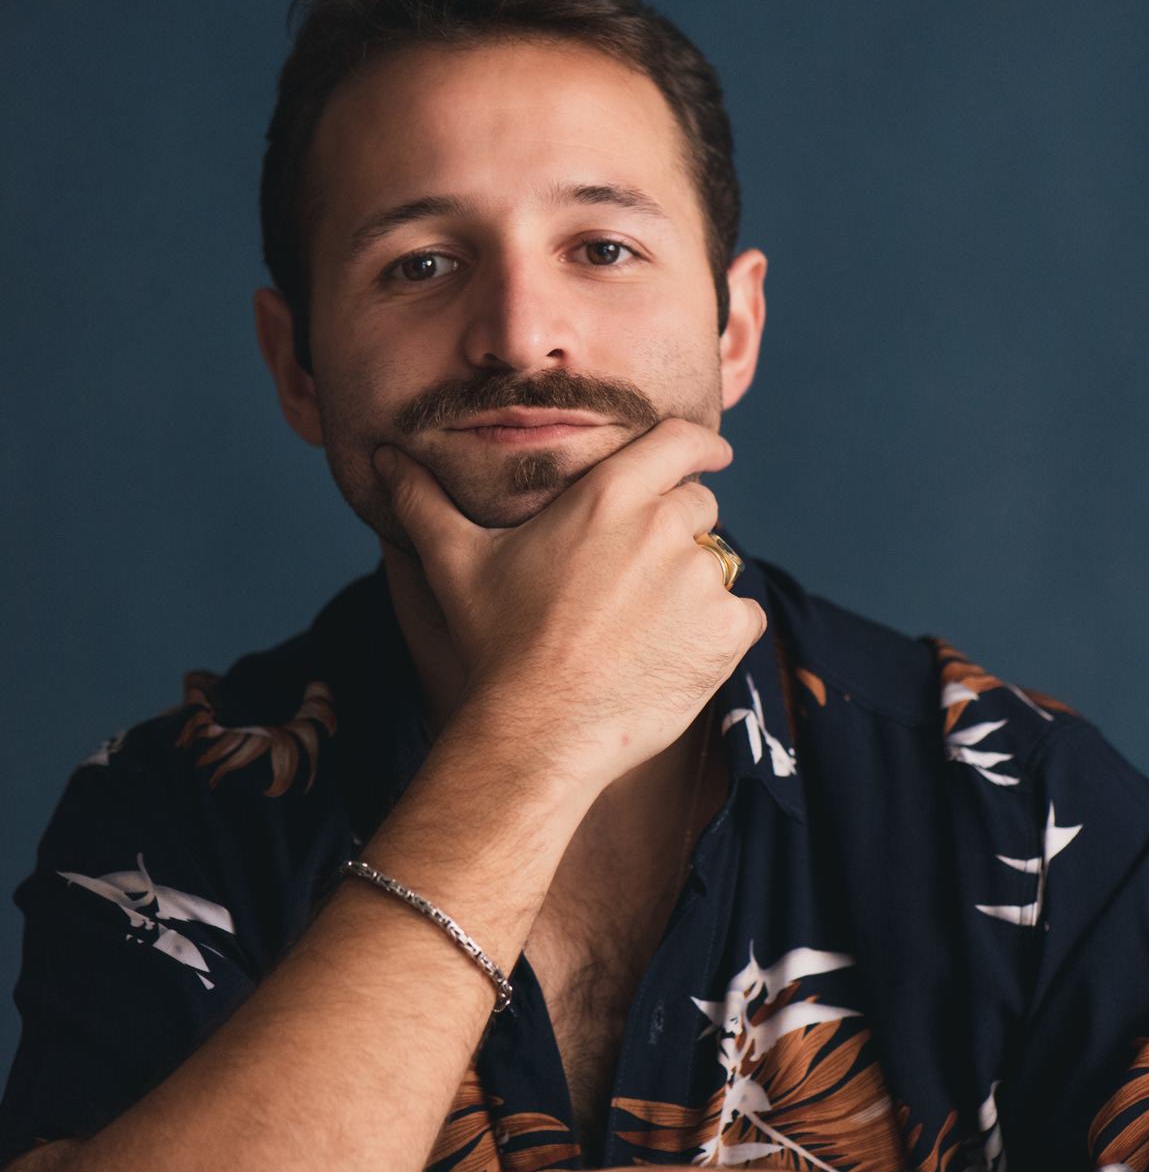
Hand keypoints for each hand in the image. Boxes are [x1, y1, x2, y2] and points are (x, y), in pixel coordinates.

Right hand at [376, 420, 764, 797]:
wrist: (537, 729)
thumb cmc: (496, 644)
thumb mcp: (455, 563)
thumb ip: (426, 502)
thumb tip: (384, 459)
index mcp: (609, 495)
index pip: (680, 442)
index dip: (700, 447)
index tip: (712, 456)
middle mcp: (663, 526)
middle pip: (698, 507)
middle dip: (677, 532)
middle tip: (639, 581)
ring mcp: (699, 579)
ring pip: (717, 565)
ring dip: (694, 586)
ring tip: (645, 629)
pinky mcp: (725, 632)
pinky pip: (741, 616)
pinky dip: (718, 634)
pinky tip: (670, 657)